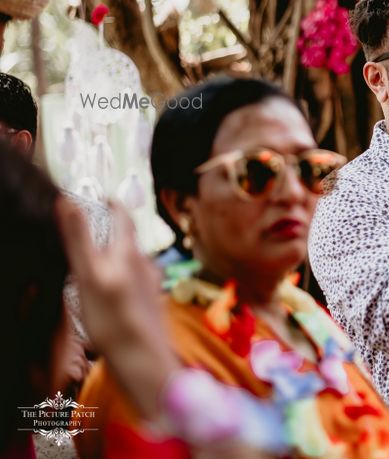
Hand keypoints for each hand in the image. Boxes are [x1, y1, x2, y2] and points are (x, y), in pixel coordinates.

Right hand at [55, 197, 177, 420]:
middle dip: (114, 230)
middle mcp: (145, 264)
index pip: (123, 217)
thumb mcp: (89, 276)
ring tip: (101, 258)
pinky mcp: (151, 305)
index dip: (113, 204)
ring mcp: (151, 285)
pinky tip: (115, 291)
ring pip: (133, 261)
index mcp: (128, 253)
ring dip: (118, 254)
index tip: (105, 197)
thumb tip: (67, 200)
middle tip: (98, 224)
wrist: (145, 361)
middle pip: (129, 239)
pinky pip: (136, 281)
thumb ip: (79, 238)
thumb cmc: (113, 320)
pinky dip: (123, 277)